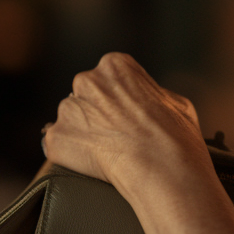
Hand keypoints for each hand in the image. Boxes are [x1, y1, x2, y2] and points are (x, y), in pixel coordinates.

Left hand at [42, 52, 207, 191]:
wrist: (164, 169)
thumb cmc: (176, 137)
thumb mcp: (176, 102)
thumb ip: (151, 94)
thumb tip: (145, 100)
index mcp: (116, 65)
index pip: (108, 78)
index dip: (120, 100)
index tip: (129, 117)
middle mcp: (87, 80)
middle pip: (85, 97)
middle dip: (97, 114)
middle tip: (118, 136)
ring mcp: (68, 109)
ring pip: (71, 121)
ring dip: (84, 135)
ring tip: (109, 153)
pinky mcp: (56, 137)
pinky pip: (59, 145)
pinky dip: (72, 156)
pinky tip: (95, 164)